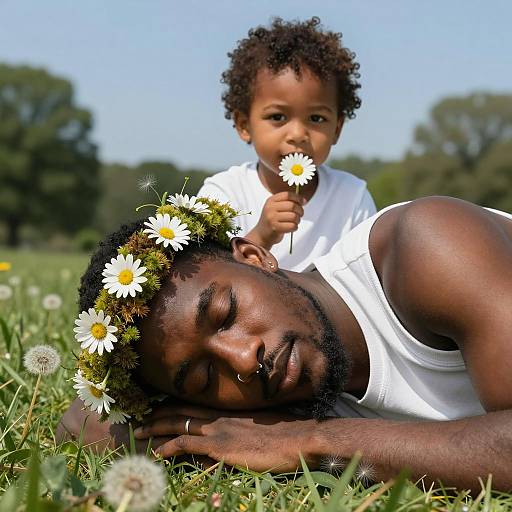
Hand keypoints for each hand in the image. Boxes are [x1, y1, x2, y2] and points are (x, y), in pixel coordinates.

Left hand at [134, 404, 317, 471]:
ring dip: (156, 429)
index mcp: (227, 411)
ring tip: (139, 434)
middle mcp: (219, 416)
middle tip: (140, 421)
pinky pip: (186, 444)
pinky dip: (168, 447)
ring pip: (177, 424)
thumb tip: (227, 439)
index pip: (194, 405)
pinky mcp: (219, 446)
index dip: (173, 407)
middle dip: (158, 416)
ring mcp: (218, 429)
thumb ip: (240, 429)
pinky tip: (156, 453)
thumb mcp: (258, 427)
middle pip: (180, 411)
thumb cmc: (284, 433)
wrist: (297, 437)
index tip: (158, 410)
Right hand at [248, 192, 305, 248]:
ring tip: (294, 222)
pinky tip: (291, 227)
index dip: (298, 198)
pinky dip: (295, 227)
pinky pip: (292, 226)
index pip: (287, 195)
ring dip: (298, 220)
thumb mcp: (276, 207)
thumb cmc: (272, 220)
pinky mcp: (275, 228)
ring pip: (293, 216)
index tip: (303, 202)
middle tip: (300, 214)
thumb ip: (288, 202)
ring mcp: (272, 218)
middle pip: (292, 205)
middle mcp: (270, 208)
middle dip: (300, 210)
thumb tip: (304, 200)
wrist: (262, 234)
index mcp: (271, 200)